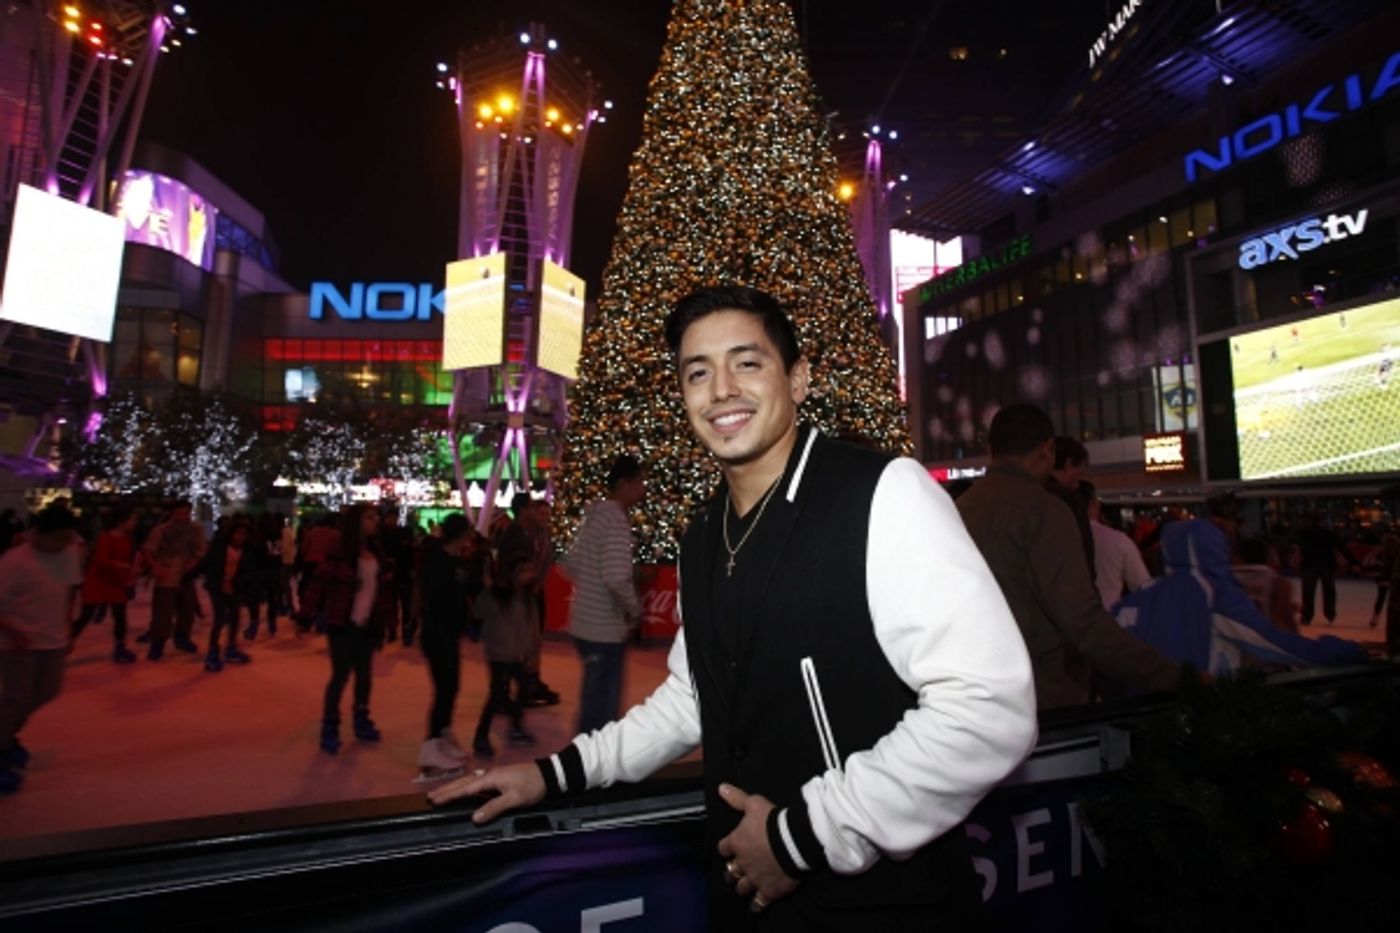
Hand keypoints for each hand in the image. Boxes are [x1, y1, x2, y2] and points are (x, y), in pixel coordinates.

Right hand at [427, 761, 545, 823]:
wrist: (548, 774)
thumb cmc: (532, 786)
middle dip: (447, 789)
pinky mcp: (499, 776)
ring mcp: (494, 774)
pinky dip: (466, 785)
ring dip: (455, 786)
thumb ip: (494, 807)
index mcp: (490, 778)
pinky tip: (466, 789)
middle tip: (430, 796)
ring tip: (442, 793)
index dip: (450, 795)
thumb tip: (475, 817)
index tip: (434, 800)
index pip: (465, 789)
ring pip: (470, 780)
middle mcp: (489, 774)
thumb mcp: (514, 799)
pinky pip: (477, 781)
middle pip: (464, 782)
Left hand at [716, 783, 798, 910]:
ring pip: (742, 887)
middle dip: (731, 871)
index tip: (728, 849)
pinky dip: (756, 905)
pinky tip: (755, 906)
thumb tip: (721, 787)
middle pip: (730, 871)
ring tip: (742, 887)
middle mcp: (743, 862)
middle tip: (734, 871)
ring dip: (741, 887)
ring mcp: (755, 878)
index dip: (726, 848)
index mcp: (737, 842)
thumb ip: (736, 798)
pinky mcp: (768, 890)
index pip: (723, 848)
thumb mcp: (754, 804)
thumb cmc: (773, 820)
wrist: (793, 840)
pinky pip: (759, 902)